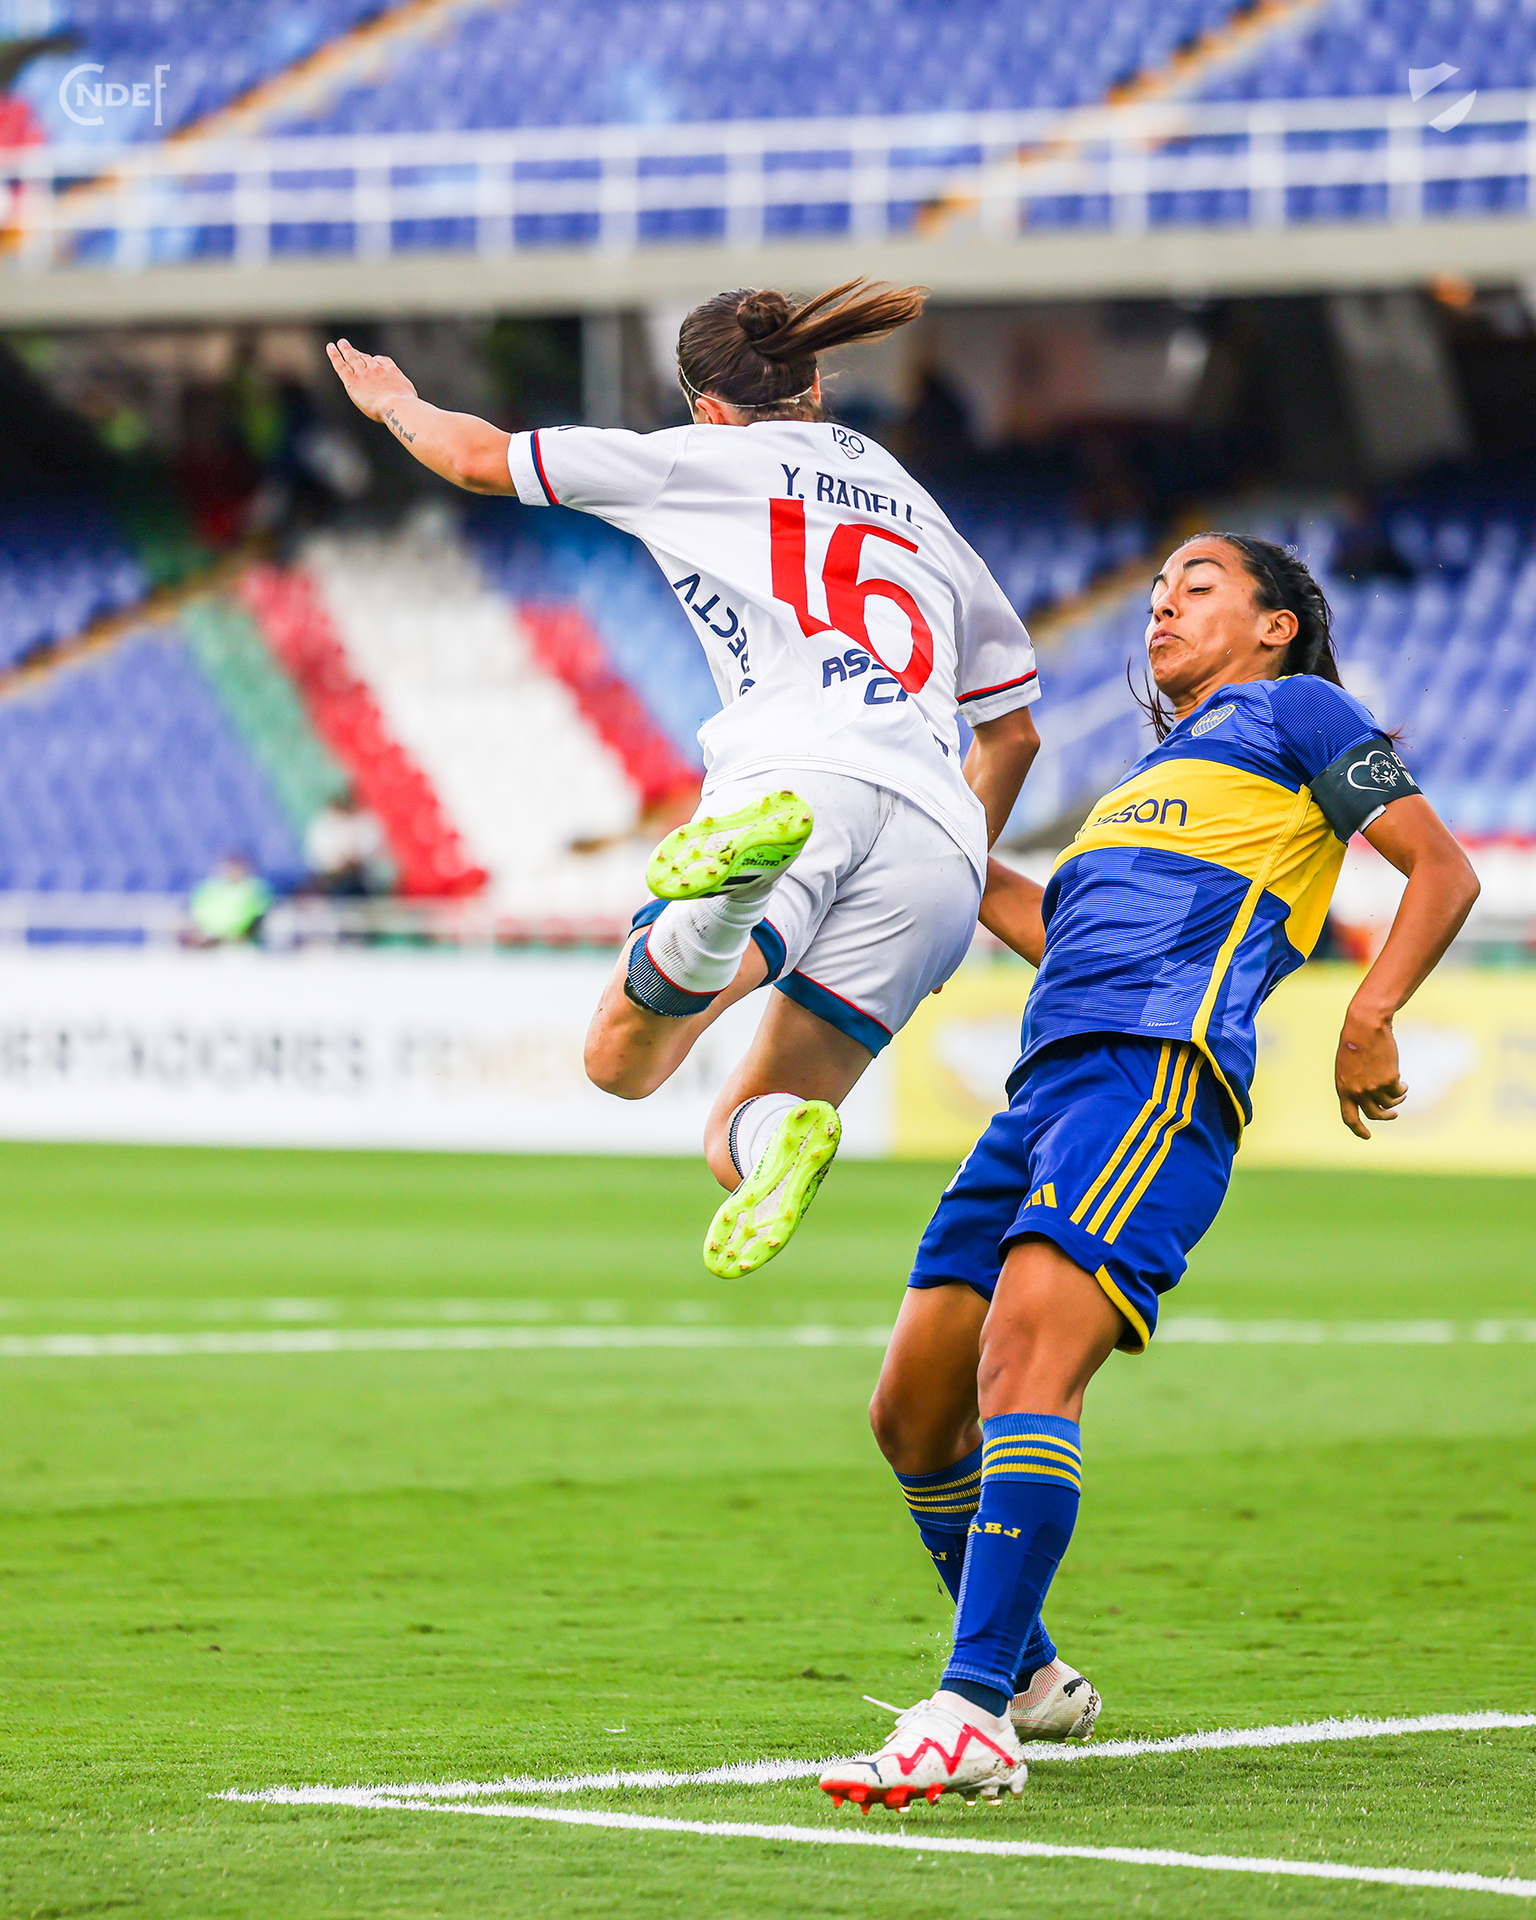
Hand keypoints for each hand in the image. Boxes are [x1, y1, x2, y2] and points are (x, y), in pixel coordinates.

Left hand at [326, 338, 416, 422]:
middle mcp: (376, 369)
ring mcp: (364, 373)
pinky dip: (334, 355)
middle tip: (352, 348)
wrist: (397, 407)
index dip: (376, 360)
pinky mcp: (353, 381)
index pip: (381, 361)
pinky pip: (341, 365)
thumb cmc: (406, 406)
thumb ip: (404, 390)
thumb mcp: (410, 394)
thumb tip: (407, 396)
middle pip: (366, 358)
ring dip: (346, 349)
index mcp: (391, 371)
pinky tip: (330, 347)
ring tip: (341, 343)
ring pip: (352, 358)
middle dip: (359, 353)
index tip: (373, 360)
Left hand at [1334, 1002, 1407, 1139]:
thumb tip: (1369, 1099)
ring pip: (1390, 1103)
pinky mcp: (1389, 1080)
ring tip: (1400, 1091)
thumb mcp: (1346, 1067)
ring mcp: (1374, 1087)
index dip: (1358, 1130)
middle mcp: (1358, 1092)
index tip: (1367, 1136)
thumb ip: (1354, 1084)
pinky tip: (1402, 1083)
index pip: (1349, 1118)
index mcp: (1343, 1089)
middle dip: (1386, 1117)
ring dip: (1397, 1099)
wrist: (1365, 1027)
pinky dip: (1402, 1089)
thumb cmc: (1354, 1043)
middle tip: (1393, 1115)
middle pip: (1374, 1114)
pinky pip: (1398, 1091)